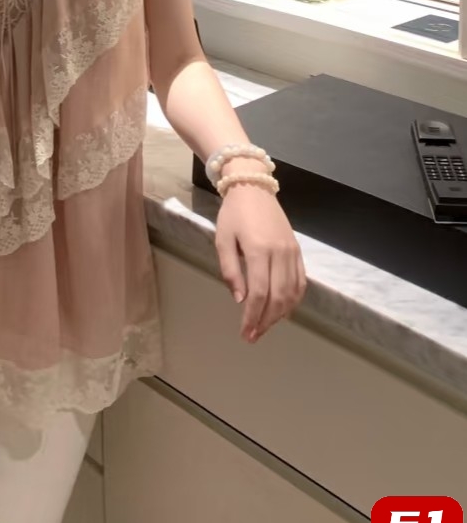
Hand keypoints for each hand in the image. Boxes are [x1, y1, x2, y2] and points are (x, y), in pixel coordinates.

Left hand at [215, 182, 305, 343]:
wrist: (253, 187)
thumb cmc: (233, 214)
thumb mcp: (223, 239)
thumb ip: (230, 271)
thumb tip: (240, 300)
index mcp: (258, 250)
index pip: (259, 293)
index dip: (252, 316)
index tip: (245, 332)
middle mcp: (279, 253)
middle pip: (278, 297)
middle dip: (266, 321)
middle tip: (253, 335)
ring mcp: (291, 252)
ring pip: (292, 293)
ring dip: (280, 314)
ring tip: (265, 326)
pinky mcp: (298, 250)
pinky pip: (300, 281)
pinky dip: (294, 300)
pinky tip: (283, 310)